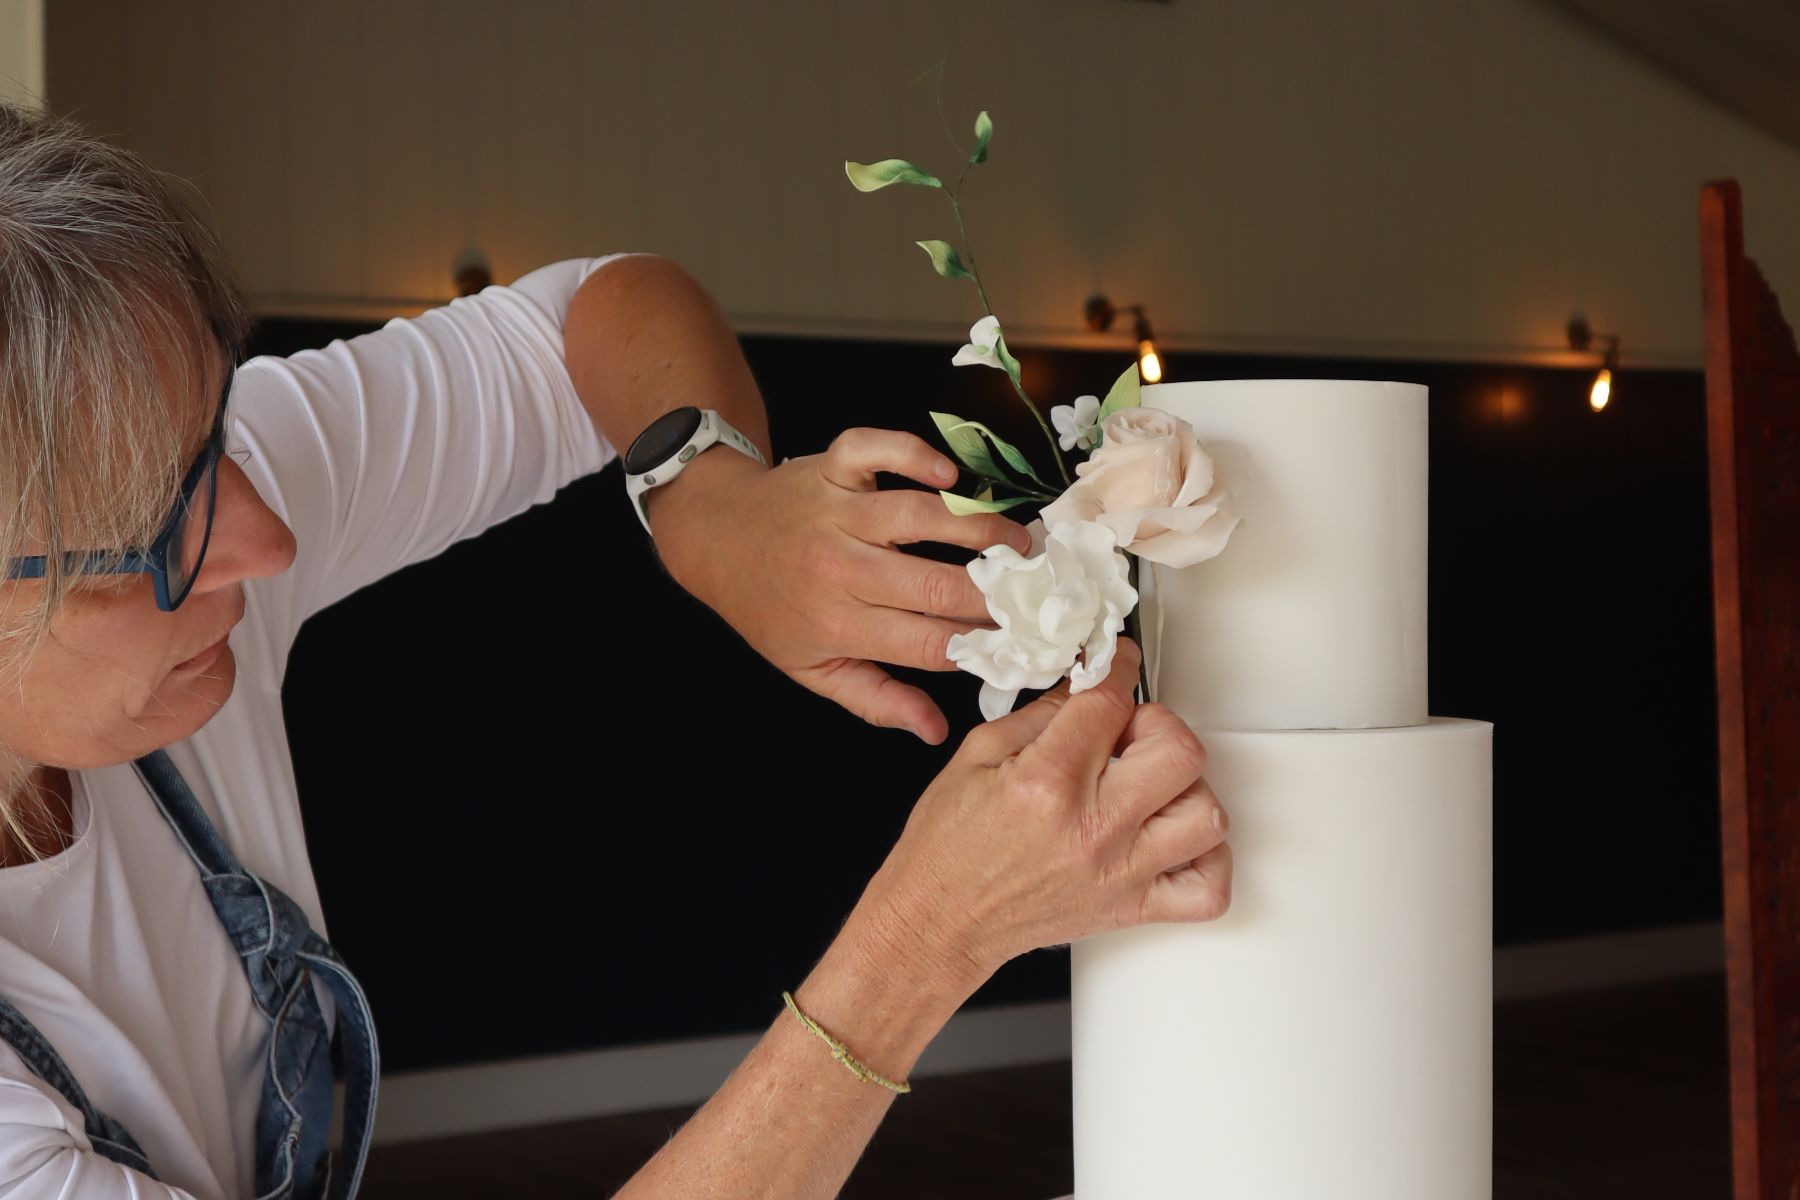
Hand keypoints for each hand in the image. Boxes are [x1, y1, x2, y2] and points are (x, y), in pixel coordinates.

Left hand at [648, 428, 1033, 744]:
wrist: (716, 541)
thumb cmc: (772, 610)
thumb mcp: (813, 669)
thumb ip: (876, 700)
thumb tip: (934, 730)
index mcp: (838, 626)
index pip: (926, 642)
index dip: (980, 645)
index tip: (1021, 643)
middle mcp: (839, 569)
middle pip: (932, 584)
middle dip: (994, 593)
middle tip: (1038, 594)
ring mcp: (836, 513)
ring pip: (919, 516)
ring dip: (978, 528)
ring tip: (1018, 543)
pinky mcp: (834, 467)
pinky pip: (876, 451)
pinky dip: (914, 455)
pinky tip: (950, 477)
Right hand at [845, 639, 1233, 989]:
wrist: (938, 922)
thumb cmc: (948, 849)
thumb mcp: (976, 756)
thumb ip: (1040, 715)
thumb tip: (1085, 686)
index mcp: (1046, 783)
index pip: (1110, 701)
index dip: (1117, 666)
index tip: (1117, 663)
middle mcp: (1092, 829)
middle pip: (1178, 752)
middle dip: (1156, 724)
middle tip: (1127, 732)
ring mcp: (1119, 872)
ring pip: (1206, 815)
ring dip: (1185, 788)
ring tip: (1149, 784)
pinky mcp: (1130, 909)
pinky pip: (1208, 890)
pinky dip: (1208, 858)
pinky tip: (1174, 835)